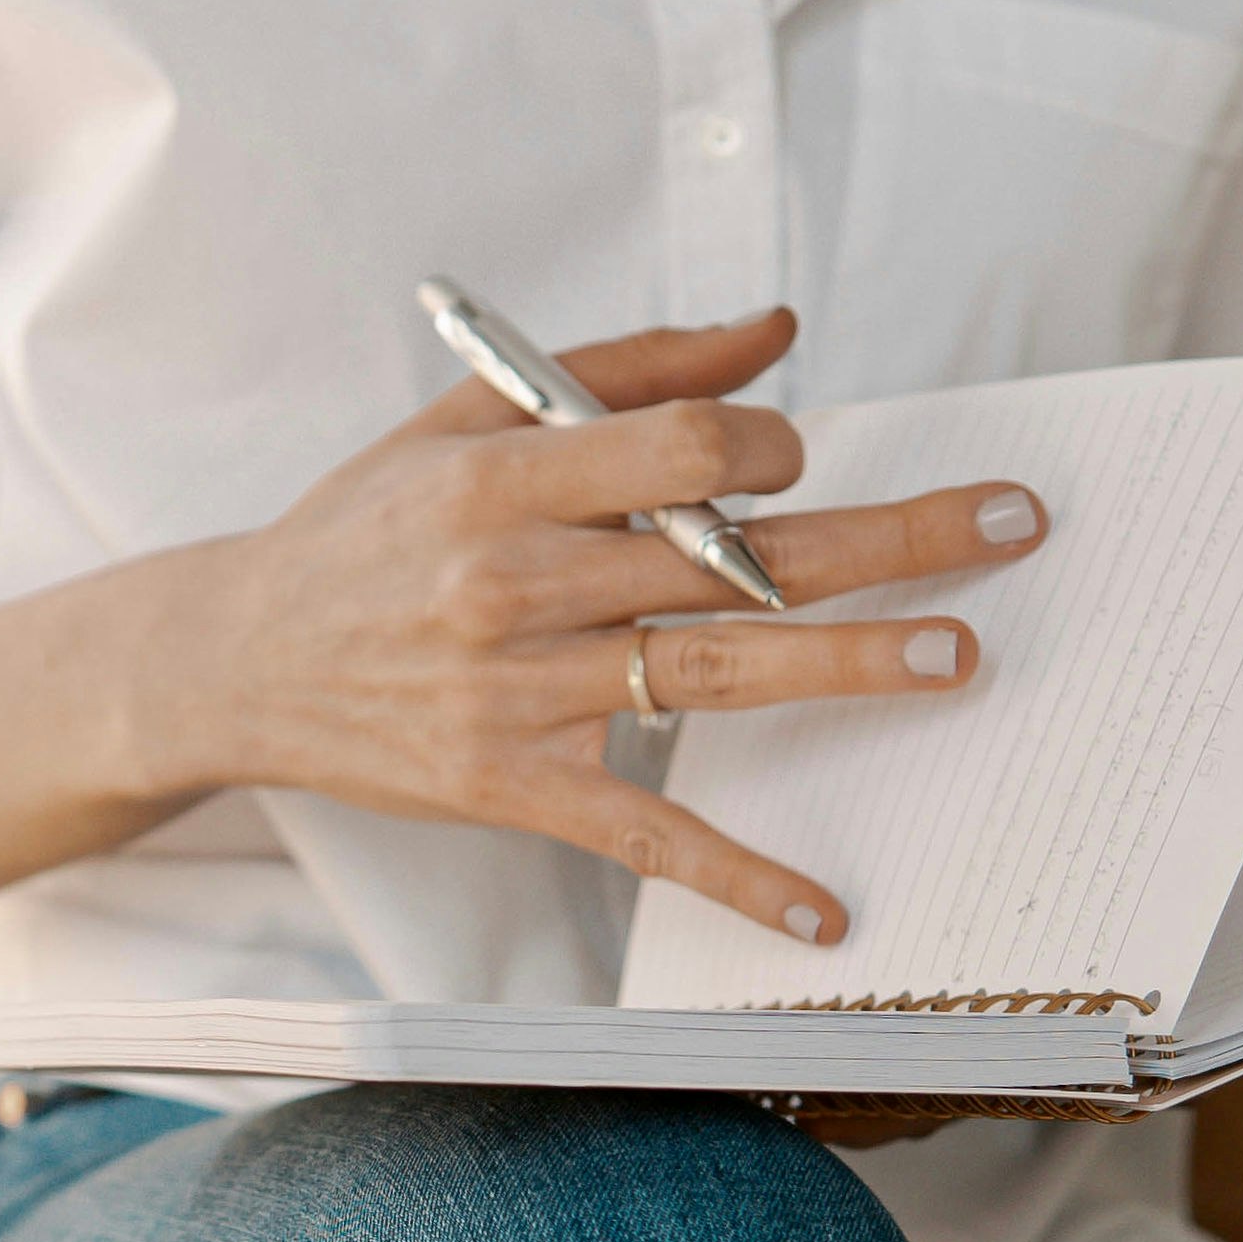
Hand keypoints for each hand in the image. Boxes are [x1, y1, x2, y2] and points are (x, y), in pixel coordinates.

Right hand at [143, 310, 1047, 941]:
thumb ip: (625, 367)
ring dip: (850, 666)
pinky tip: (825, 910)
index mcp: (501, 480)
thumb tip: (777, 331)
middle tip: (1009, 525)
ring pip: (714, 673)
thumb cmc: (361, 530)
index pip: (684, 450)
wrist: (233, 657)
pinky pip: (645, 835)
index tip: (797, 456)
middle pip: (735, 557)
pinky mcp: (507, 786)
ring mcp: (513, 692)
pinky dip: (739, 877)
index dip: (767, 445)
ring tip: (959, 656)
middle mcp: (512, 584)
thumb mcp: (464, 420)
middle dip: (888, 537)